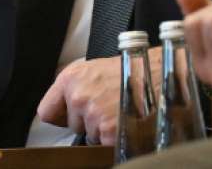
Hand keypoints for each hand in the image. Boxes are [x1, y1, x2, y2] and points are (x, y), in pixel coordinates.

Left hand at [36, 49, 160, 144]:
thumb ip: (78, 85)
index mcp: (72, 77)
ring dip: (103, 129)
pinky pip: (103, 143)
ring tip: (121, 109)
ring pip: (89, 136)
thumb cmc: (136, 67)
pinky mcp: (108, 131)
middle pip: (71, 124)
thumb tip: (67, 105)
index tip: (70, 115)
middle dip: (87, 121)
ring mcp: (93, 115)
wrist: (164, 74)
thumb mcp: (98, 67)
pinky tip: (126, 119)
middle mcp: (78, 96)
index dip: (61, 115)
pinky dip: (115, 137)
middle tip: (109, 105)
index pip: (47, 110)